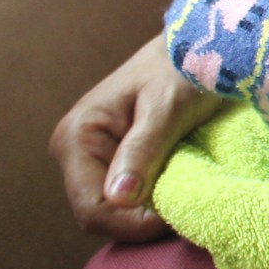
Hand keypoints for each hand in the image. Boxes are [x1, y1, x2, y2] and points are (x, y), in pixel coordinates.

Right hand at [48, 32, 222, 240]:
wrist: (196, 45)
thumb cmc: (184, 67)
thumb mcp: (168, 107)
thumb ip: (143, 150)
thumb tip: (119, 198)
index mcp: (77, 136)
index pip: (92, 208)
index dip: (132, 223)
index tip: (177, 214)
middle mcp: (73, 150)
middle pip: (99, 214)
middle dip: (140, 220)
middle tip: (185, 209)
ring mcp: (90, 157)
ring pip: (112, 211)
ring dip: (146, 213)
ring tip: (183, 197)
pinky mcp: (111, 160)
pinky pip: (125, 198)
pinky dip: (150, 202)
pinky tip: (175, 191)